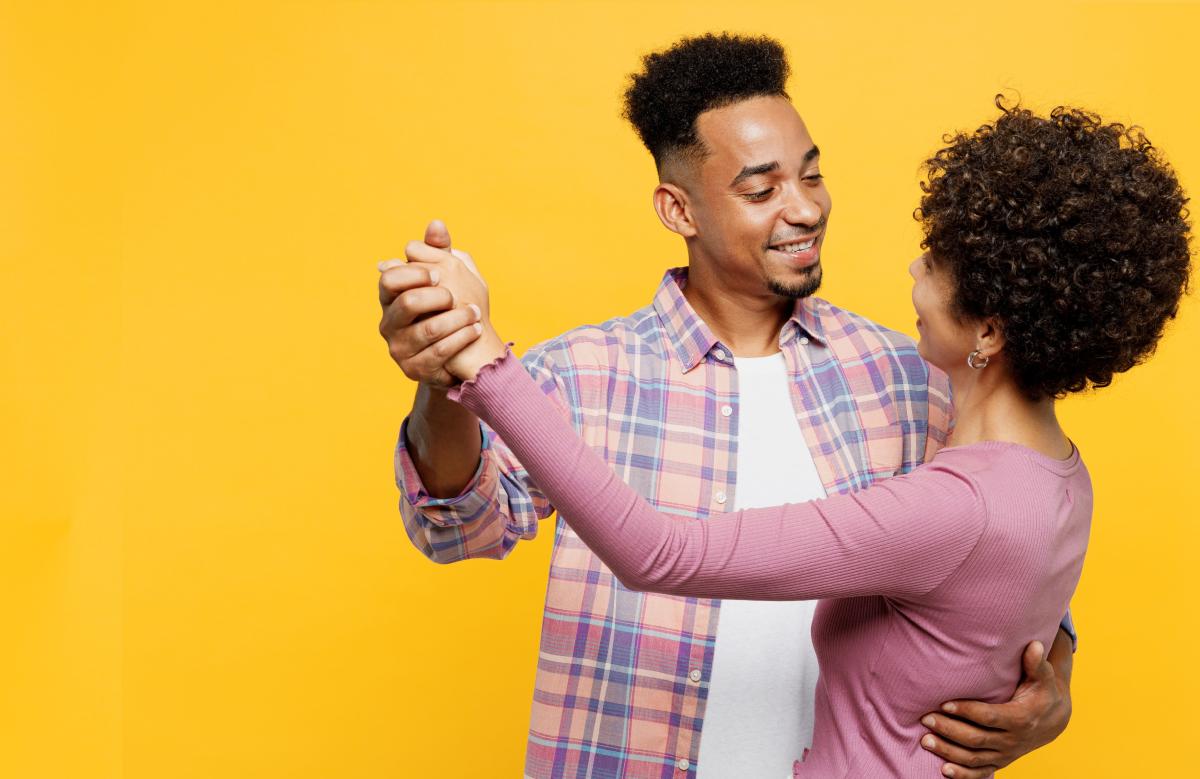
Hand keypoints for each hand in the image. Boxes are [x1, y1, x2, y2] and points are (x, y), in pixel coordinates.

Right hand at [382, 220, 504, 382]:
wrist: (459, 352)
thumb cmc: (450, 309)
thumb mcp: (447, 278)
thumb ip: (439, 252)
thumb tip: (437, 223)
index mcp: (391, 297)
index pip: (389, 279)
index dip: (414, 274)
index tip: (439, 275)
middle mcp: (388, 323)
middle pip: (407, 303)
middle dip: (438, 297)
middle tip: (457, 296)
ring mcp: (398, 349)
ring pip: (428, 330)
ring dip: (458, 319)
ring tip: (477, 313)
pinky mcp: (413, 370)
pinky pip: (439, 352)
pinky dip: (462, 338)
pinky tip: (476, 330)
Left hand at [918, 639, 1070, 777]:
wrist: (1053, 719)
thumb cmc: (1042, 692)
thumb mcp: (1043, 677)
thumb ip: (1036, 663)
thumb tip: (1034, 644)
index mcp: (1021, 718)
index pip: (989, 717)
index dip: (967, 711)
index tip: (945, 703)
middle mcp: (1012, 740)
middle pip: (976, 739)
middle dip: (949, 730)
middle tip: (925, 719)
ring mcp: (1006, 754)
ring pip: (974, 758)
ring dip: (949, 752)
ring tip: (925, 740)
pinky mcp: (1000, 762)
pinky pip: (980, 773)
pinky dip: (963, 775)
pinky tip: (944, 770)